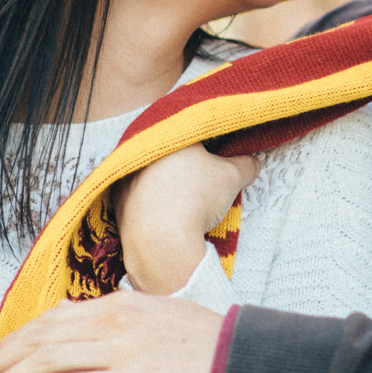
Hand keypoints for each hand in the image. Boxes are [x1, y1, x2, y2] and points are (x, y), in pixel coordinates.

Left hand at [0, 291, 222, 372]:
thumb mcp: (160, 320)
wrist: (240, 361)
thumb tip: (93, 328)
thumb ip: (125, 322)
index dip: (17, 340)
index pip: (53, 318)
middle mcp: (111, 318)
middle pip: (39, 336)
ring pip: (45, 359)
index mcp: (118, 303)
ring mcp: (118, 347)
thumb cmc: (205, 347)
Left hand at [117, 145, 259, 294]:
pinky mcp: (117, 201)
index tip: (216, 155)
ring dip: (165, 182)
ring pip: (151, 174)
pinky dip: (151, 203)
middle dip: (185, 163)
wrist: (161, 241)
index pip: (192, 132)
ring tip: (184, 198)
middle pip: (169, 152)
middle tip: (202, 177)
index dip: (207, 143)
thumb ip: (245, 164)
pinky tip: (165, 214)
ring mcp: (126, 176)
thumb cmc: (195, 199)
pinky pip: (138, 196)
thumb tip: (253, 163)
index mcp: (170, 135)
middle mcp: (142, 150)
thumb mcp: (231, 177)